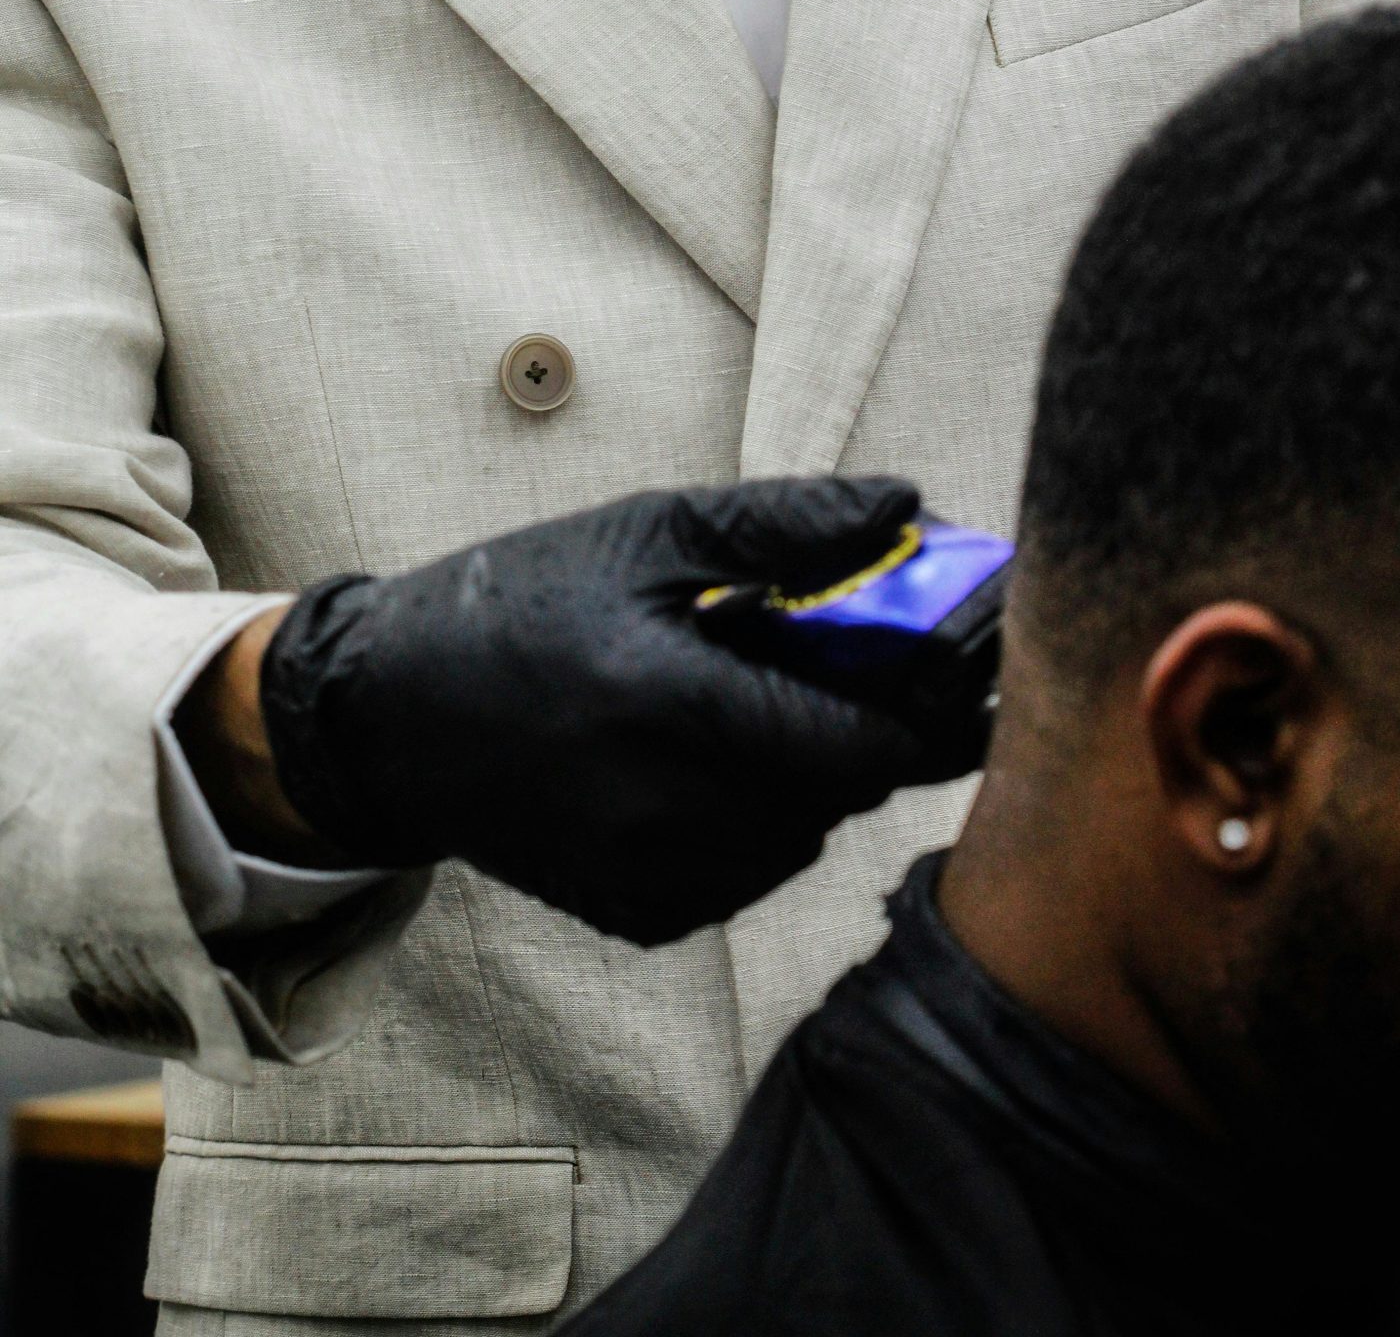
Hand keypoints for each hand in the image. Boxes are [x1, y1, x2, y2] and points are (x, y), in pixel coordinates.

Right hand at [257, 477, 989, 944]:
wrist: (395, 714)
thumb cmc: (526, 602)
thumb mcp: (654, 531)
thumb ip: (790, 524)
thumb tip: (912, 507)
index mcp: (671, 705)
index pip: (861, 747)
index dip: (936, 714)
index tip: (978, 674)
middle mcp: (665, 813)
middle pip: (844, 791)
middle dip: (871, 728)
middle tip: (859, 665)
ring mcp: (651, 878)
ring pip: (806, 836)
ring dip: (814, 774)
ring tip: (754, 702)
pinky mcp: (640, 918)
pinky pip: (752, 872)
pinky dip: (758, 819)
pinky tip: (705, 759)